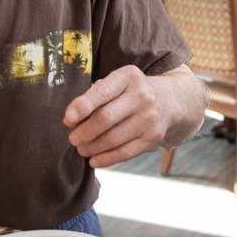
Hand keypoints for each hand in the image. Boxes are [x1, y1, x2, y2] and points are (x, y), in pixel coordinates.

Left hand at [63, 64, 187, 166]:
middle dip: (84, 132)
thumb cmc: (130, 93)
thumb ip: (92, 98)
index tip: (68, 118)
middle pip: (106, 118)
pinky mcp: (154, 138)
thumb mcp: (116, 85)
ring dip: (92, 147)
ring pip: (114, 138)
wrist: (169, 101)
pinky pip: (125, 152)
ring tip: (82, 149)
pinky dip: (106, 159)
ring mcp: (150, 118)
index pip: (102, 92)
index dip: (83, 106)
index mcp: (128, 77)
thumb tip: (70, 120)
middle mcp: (142, 95)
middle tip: (73, 138)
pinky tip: (94, 160)